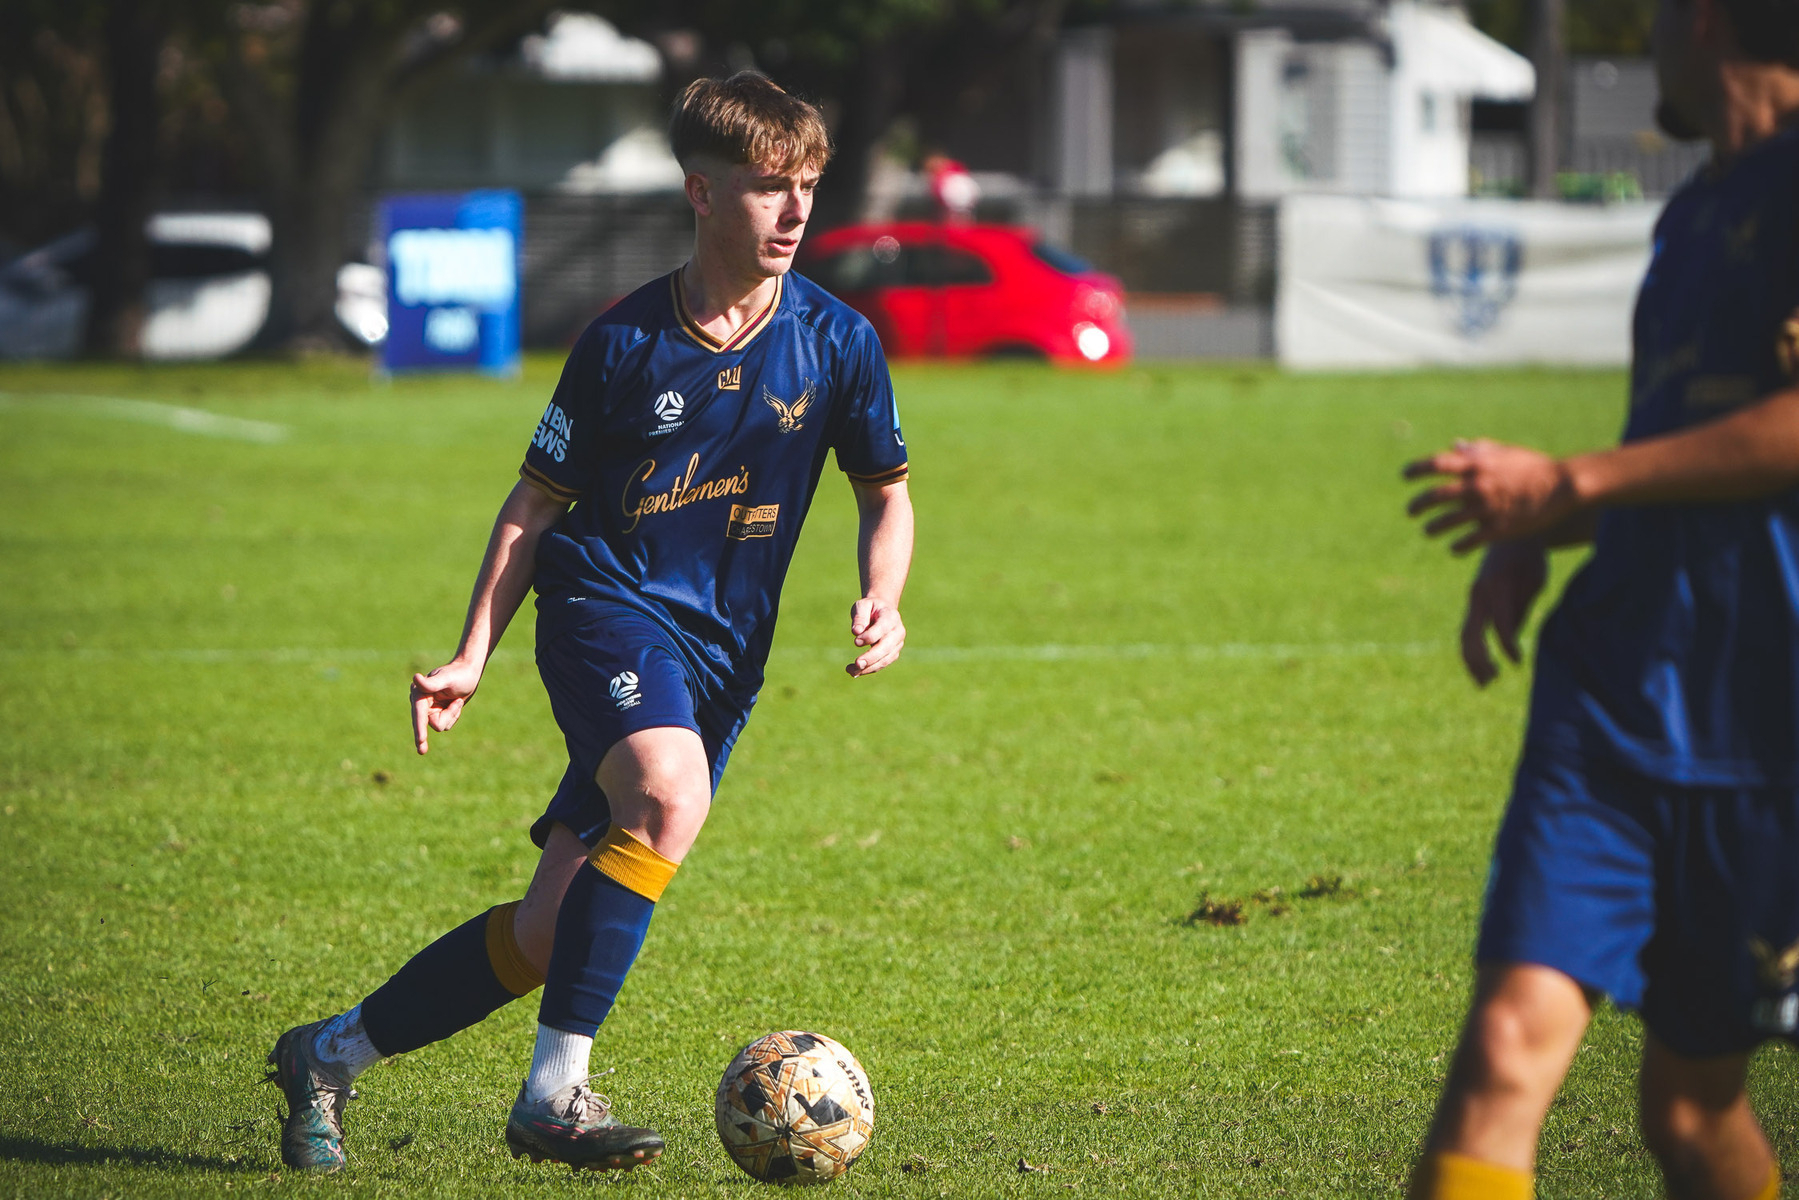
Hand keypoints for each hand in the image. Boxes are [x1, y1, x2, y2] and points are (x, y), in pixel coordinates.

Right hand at [410, 657, 482, 753]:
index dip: (419, 728)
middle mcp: (422, 702)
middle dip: (421, 736)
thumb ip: (431, 683)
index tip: (420, 740)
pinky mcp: (438, 713)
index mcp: (420, 693)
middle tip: (422, 751)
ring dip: (452, 714)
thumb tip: (416, 679)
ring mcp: (429, 708)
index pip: (419, 714)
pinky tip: (456, 703)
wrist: (468, 672)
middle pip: (426, 723)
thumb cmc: (458, 673)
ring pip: (439, 724)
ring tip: (457, 700)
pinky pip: (445, 723)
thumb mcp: (446, 679)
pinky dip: (454, 715)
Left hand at [847, 596, 904, 677]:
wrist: (882, 611)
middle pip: (886, 647)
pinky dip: (869, 669)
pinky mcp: (893, 653)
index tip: (856, 642)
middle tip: (857, 664)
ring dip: (869, 667)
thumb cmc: (870, 608)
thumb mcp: (862, 605)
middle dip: (871, 657)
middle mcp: (898, 631)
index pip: (882, 629)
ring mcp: (897, 644)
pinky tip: (855, 672)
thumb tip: (856, 632)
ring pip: (885, 659)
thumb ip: (859, 617)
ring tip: (851, 671)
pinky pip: (882, 664)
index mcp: (891, 617)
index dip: (869, 636)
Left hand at [1405, 438, 1578, 553]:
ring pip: (1448, 522)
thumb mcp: (1505, 452)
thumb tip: (1454, 445)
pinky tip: (1454, 548)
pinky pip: (1469, 541)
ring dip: (1433, 528)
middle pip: (1435, 496)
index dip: (1417, 469)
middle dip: (1418, 505)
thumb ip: (1478, 449)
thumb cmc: (1533, 466)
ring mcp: (1487, 508)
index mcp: (1477, 463)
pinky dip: (1458, 546)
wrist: (1562, 486)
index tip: (1405, 476)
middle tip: (1410, 511)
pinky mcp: (1499, 528)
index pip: (1437, 464)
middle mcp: (1478, 485)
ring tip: (1428, 531)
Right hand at [1460, 541, 1547, 686]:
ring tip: (1485, 683)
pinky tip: (1482, 668)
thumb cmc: (1530, 558)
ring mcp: (1473, 600)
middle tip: (1491, 680)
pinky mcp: (1475, 603)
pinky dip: (1473, 651)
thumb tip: (1511, 637)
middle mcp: (1478, 595)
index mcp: (1495, 587)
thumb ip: (1522, 607)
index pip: (1500, 623)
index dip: (1508, 646)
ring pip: (1465, 636)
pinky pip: (1469, 631)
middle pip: (1471, 634)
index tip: (1519, 662)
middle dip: (1479, 660)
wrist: (1511, 536)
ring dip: (1472, 661)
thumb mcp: (1534, 579)